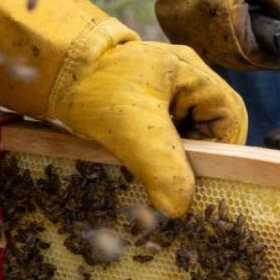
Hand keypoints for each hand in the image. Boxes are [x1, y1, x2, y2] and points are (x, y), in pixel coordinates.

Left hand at [48, 41, 246, 216]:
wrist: (49, 70)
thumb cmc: (92, 88)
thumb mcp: (131, 130)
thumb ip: (161, 168)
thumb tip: (181, 209)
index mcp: (192, 73)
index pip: (230, 117)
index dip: (221, 150)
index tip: (197, 174)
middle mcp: (185, 77)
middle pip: (211, 127)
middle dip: (193, 155)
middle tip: (167, 174)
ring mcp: (166, 89)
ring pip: (187, 133)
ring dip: (172, 156)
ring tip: (146, 164)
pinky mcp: (146, 102)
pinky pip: (165, 133)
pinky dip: (155, 151)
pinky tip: (135, 157)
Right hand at [123, 0, 279, 69]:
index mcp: (219, 20)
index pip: (251, 59)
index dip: (270, 56)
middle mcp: (193, 31)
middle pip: (232, 60)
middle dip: (252, 49)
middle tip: (261, 25)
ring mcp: (176, 29)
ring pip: (216, 54)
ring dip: (233, 44)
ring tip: (239, 15)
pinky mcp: (168, 24)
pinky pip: (200, 42)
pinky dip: (214, 35)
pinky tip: (220, 14)